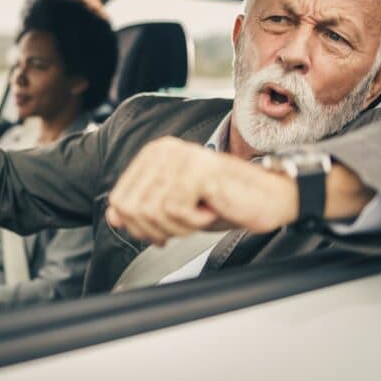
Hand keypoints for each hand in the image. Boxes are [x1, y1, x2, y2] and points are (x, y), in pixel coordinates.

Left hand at [105, 136, 297, 245]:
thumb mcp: (175, 209)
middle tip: (185, 224)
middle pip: (132, 209)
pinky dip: (193, 222)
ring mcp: (180, 158)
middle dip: (156, 229)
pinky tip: (210, 209)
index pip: (119, 200)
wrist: (267, 199)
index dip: (138, 226)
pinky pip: (175, 211)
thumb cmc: (224, 201)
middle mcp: (164, 150)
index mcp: (154, 154)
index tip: (163, 230)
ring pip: (151, 212)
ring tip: (200, 214)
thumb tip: (113, 216)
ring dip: (178, 226)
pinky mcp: (197, 170)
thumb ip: (142, 208)